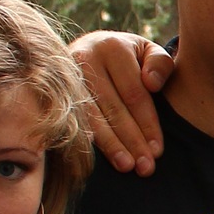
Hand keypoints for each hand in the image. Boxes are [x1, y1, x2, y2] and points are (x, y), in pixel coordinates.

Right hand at [70, 30, 172, 175]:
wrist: (92, 46)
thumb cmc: (130, 55)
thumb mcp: (148, 51)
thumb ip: (160, 63)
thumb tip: (152, 84)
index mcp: (111, 47)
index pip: (134, 93)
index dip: (147, 124)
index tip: (158, 150)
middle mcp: (84, 57)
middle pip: (112, 108)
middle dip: (131, 140)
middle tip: (146, 167)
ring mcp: (65, 75)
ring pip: (91, 117)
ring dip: (111, 146)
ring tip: (127, 167)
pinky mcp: (53, 90)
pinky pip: (73, 120)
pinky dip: (89, 141)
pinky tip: (100, 160)